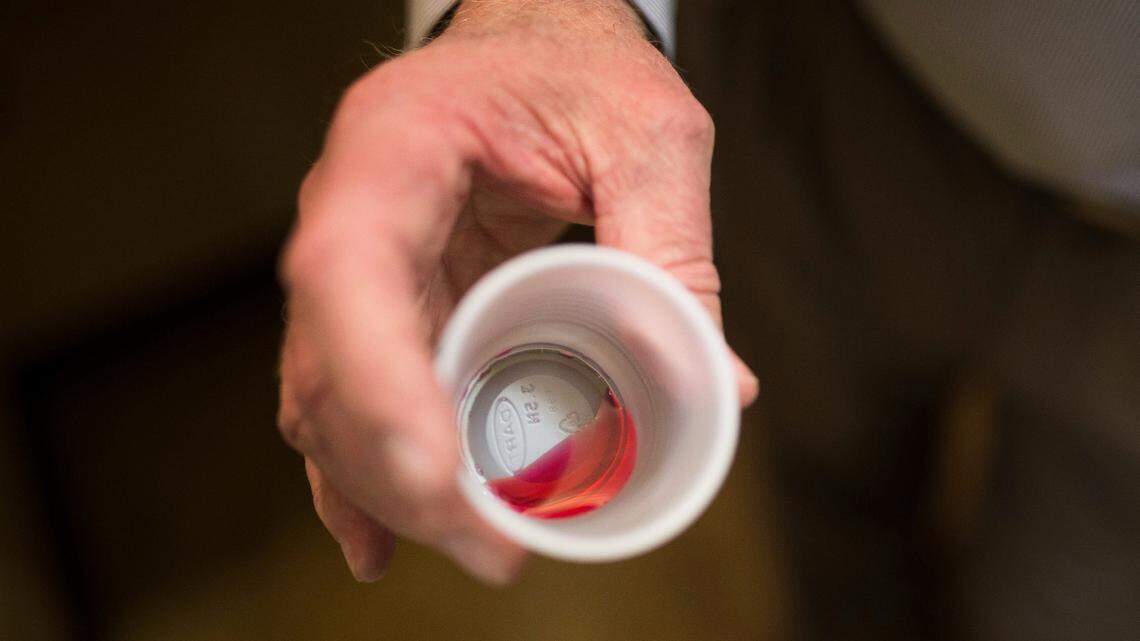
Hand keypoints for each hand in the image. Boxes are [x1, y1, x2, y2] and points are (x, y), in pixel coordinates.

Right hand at [277, 0, 758, 585]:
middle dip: (400, 469)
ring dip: (391, 488)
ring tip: (478, 548)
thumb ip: (674, 252)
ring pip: (332, 396)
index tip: (435, 473)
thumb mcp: (649, 137)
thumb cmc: (579, 68)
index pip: (350, 268)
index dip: (377, 381)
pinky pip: (355, 396)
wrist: (537, 40)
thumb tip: (713, 385)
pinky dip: (366, 473)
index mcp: (399, 146)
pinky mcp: (387, 304)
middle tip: (493, 545)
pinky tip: (383, 539)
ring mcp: (360, 263)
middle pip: (334, 359)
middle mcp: (353, 209)